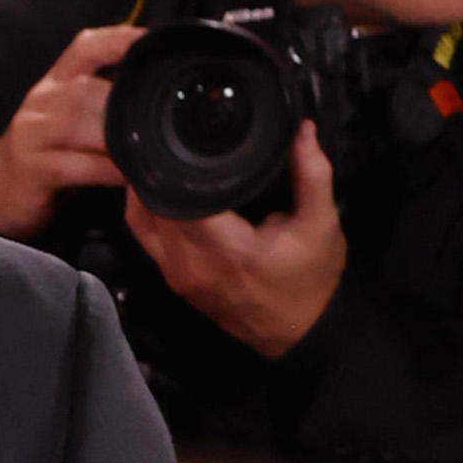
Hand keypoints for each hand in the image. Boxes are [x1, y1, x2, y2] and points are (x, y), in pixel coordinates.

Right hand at [0, 16, 138, 240]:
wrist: (1, 192)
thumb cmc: (49, 153)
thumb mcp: (72, 119)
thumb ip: (103, 101)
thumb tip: (153, 90)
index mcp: (56, 82)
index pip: (85, 47)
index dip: (117, 39)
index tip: (149, 40)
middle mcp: (41, 100)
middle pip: (84, 89)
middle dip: (120, 106)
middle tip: (156, 123)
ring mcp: (31, 134)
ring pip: (75, 123)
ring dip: (113, 137)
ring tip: (142, 152)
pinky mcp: (30, 169)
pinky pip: (71, 165)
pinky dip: (102, 169)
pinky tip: (123, 176)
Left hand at [122, 120, 348, 359]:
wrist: (299, 335)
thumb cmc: (310, 281)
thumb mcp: (321, 224)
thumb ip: (312, 173)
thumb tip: (302, 127)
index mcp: (227, 250)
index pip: (179, 199)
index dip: (173, 165)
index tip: (178, 135)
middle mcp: (192, 265)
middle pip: (152, 208)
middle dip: (156, 172)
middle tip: (167, 136)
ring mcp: (179, 277)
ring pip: (141, 224)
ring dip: (146, 192)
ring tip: (161, 158)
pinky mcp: (175, 282)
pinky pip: (147, 240)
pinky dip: (150, 214)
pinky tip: (163, 189)